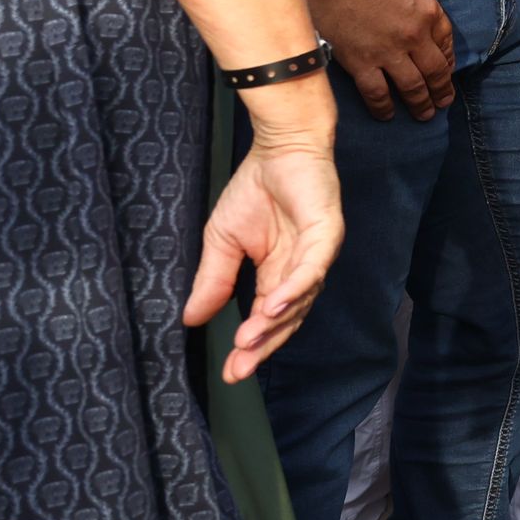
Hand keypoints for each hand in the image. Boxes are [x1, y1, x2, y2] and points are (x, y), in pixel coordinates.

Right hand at [188, 120, 345, 382]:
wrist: (279, 147)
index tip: (230, 373)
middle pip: (287, 319)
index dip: (250, 346)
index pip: (266, 320)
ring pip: (300, 299)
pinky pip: (312, 268)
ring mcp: (317, 254)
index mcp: (278, 276)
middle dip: (263, 346)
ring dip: (275, 322)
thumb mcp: (222, 241)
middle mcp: (301, 271)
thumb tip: (191, 320)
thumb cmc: (255, 191)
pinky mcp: (327, 233)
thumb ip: (213, 280)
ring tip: (248, 341)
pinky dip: (293, 289)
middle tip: (239, 369)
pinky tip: (272, 307)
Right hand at [313, 0, 453, 121]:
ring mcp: (388, 52)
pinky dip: (383, 107)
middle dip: (441, 90)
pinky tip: (387, 115)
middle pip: (434, 71)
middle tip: (443, 102)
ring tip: (424, 115)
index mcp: (429, 11)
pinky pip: (376, 93)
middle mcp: (414, 36)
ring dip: (420, 104)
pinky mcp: (361, 63)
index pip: (447, 43)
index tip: (447, 70)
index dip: (448, 60)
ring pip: (411, 87)